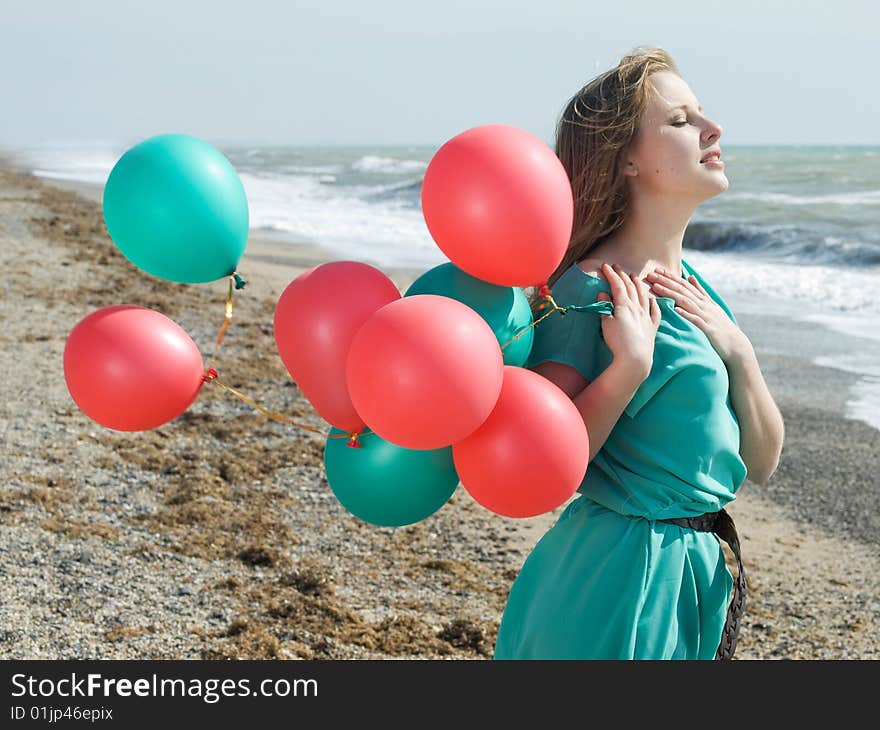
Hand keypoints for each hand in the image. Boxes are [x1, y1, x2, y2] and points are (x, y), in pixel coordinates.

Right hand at [596, 263, 660, 377]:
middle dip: (622, 275)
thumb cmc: (618, 342)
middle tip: (617, 267)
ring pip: (644, 295)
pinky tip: (652, 299)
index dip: (611, 274)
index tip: (605, 265)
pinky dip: (653, 303)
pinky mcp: (652, 327)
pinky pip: (655, 311)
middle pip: (630, 287)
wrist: (635, 358)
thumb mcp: (607, 324)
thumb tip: (603, 294)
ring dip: (638, 284)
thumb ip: (605, 307)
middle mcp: (637, 308)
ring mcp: (646, 316)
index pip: (617, 285)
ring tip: (634, 277)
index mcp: (624, 305)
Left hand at [646, 267, 750, 363]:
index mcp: (703, 300)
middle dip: (666, 282)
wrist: (735, 344)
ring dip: (670, 294)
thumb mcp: (710, 305)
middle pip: (682, 290)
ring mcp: (707, 316)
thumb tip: (690, 277)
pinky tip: (676, 309)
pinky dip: (686, 314)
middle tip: (651, 274)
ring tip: (657, 288)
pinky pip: (696, 320)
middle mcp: (704, 305)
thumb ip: (700, 291)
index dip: (670, 277)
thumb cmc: (720, 325)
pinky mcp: (708, 328)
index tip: (657, 270)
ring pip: (686, 302)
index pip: (684, 285)